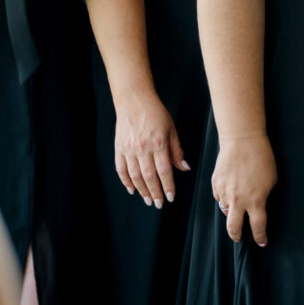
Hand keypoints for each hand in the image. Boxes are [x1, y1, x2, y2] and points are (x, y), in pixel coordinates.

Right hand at [112, 88, 185, 208]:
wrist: (134, 100)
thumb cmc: (156, 113)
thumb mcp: (171, 129)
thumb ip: (176, 150)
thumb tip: (184, 168)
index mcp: (158, 144)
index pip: (164, 171)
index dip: (168, 186)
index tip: (170, 197)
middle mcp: (142, 148)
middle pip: (149, 177)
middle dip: (155, 193)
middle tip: (158, 204)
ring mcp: (129, 149)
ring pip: (135, 176)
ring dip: (142, 190)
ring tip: (148, 200)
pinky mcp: (119, 148)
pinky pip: (121, 169)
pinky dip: (126, 181)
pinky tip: (132, 189)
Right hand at [215, 130, 276, 245]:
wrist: (242, 140)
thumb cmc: (261, 158)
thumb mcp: (271, 181)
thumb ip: (263, 197)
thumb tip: (256, 206)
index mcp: (256, 201)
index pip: (257, 227)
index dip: (260, 237)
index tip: (262, 241)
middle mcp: (238, 200)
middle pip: (233, 229)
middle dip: (236, 236)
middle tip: (239, 238)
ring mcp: (225, 192)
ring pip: (225, 211)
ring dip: (231, 212)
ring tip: (237, 204)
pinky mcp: (216, 184)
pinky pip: (219, 197)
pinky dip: (224, 198)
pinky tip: (230, 189)